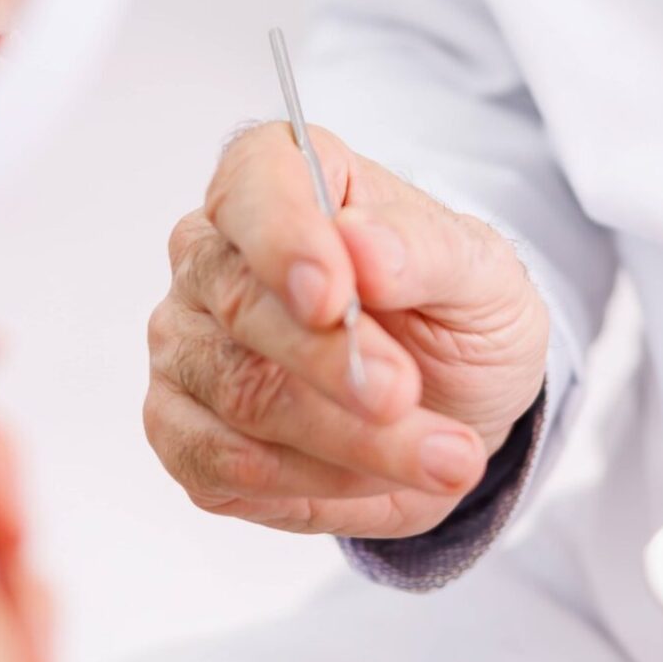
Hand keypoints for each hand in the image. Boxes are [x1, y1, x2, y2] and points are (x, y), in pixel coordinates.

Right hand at [145, 121, 550, 538]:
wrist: (454, 409)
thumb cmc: (456, 315)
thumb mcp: (482, 275)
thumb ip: (424, 251)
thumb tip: (363, 244)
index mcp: (281, 178)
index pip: (252, 182)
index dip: (283, 237)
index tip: (332, 294)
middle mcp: (213, 253)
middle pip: (240, 302)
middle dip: (330, 361)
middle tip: (404, 393)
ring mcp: (186, 339)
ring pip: (238, 394)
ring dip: (347, 438)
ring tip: (442, 455)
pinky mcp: (180, 426)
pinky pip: (219, 463)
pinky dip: (306, 483)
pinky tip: (371, 479)